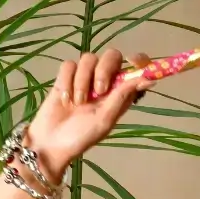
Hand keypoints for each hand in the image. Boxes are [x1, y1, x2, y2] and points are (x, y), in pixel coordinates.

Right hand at [23, 49, 153, 177]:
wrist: (51, 142)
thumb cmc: (82, 136)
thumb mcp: (105, 119)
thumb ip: (122, 96)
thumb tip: (149, 79)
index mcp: (120, 92)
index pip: (135, 67)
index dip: (139, 59)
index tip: (133, 61)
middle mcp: (105, 81)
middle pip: (112, 56)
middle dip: (105, 69)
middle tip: (99, 90)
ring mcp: (85, 77)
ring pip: (88, 58)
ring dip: (83, 80)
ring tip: (78, 103)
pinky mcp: (65, 76)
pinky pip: (68, 65)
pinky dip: (67, 81)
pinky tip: (65, 99)